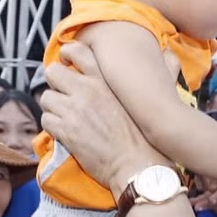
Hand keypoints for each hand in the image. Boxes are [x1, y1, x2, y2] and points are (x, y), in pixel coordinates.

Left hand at [42, 42, 163, 196]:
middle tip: (64, 98)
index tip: (68, 66)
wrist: (139, 165)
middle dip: (55, 85)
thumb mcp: (156, 95)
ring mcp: (74, 110)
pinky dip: (52, 128)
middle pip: (52, 72)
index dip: (67, 57)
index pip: (76, 51)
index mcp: (106, 79)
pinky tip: (65, 134)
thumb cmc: (148, 136)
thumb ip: (163, 70)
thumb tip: (171, 55)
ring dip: (53, 109)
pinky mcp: (66, 131)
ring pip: (45, 99)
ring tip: (66, 119)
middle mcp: (88, 90)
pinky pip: (46, 121)